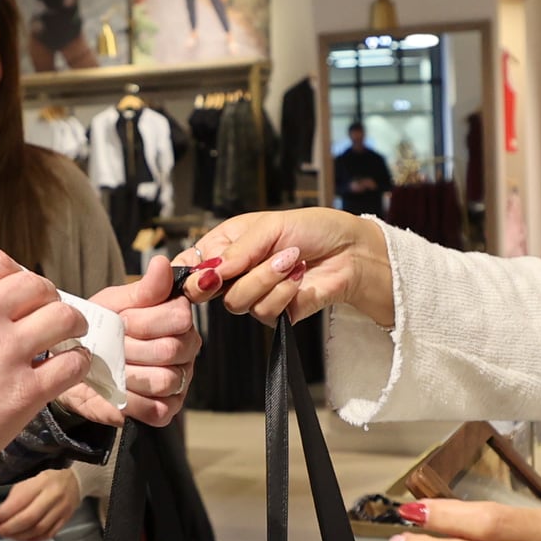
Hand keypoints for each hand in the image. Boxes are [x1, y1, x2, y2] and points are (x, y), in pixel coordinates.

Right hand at [0, 247, 88, 503]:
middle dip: (49, 297)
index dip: (18, 276)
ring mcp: (5, 351)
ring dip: (72, 324)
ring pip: (64, 317)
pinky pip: (72, 364)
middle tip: (51, 312)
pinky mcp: (24, 391)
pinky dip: (78, 363)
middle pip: (37, 286)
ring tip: (71, 335)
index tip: (22, 292)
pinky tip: (71, 366)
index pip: (0, 263)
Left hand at [0, 467, 81, 540]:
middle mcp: (52, 497)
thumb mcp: (28, 483)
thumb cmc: (45, 482)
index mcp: (40, 484)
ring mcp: (61, 511)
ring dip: (19, 536)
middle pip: (28, 519)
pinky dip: (32, 539)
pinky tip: (22, 538)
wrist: (75, 483)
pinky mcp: (65, 521)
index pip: (17, 503)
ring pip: (38, 529)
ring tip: (7, 535)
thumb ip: (14, 500)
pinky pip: (47, 535)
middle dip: (9, 528)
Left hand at [63, 256, 201, 429]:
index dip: (145, 321)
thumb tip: (161, 263)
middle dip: (132, 348)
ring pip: (164, 380)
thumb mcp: (116, 303)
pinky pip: (156, 408)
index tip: (122, 321)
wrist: (72, 366)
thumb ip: (143, 288)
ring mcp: (179, 381)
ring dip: (130, 374)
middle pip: (171, 349)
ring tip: (112, 368)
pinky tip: (117, 390)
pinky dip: (132, 401)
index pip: (179, 317)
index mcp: (178, 318)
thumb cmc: (99, 330)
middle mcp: (185, 349)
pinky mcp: (166, 410)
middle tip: (112, 346)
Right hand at [178, 209, 394, 327]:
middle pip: (206, 290)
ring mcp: (255, 295)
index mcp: (227, 246)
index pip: (191, 264)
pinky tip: (299, 276)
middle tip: (244, 264)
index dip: (188, 274)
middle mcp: (236, 273)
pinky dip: (284, 292)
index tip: (200, 274)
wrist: (352, 251)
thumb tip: (210, 272)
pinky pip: (264, 312)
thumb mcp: (269, 226)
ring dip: (266, 278)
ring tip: (290, 259)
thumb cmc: (314, 229)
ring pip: (237, 302)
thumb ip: (237, 251)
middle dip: (227, 278)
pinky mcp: (276, 314)